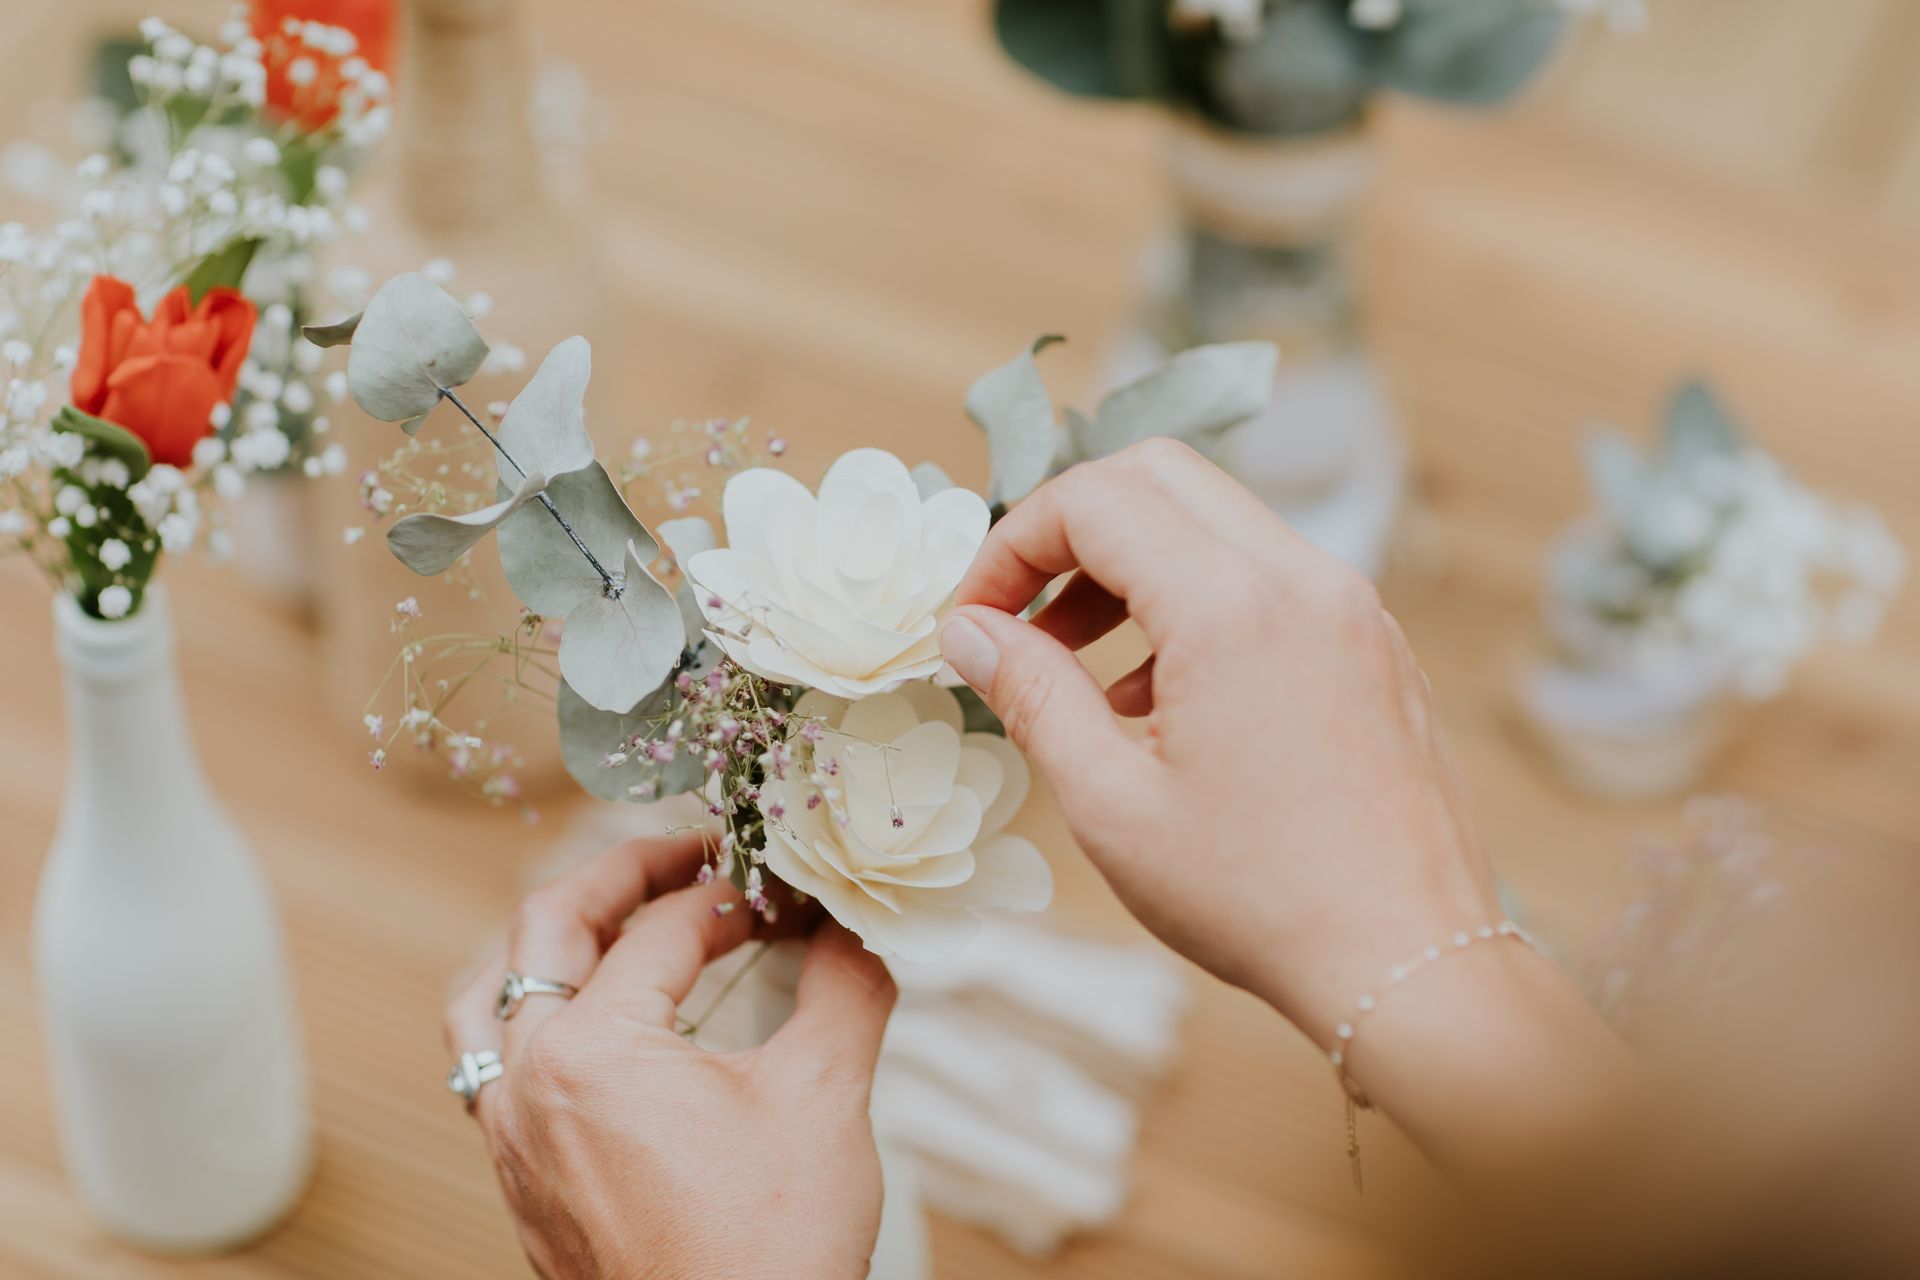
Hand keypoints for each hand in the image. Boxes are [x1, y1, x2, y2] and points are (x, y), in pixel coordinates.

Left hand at [443, 834, 895, 1279]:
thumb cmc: (768, 1251)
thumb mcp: (824, 1096)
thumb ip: (844, 986)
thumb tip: (859, 925)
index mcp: (591, 1052)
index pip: (663, 929)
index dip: (736, 893)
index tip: (786, 889)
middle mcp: (528, 1087)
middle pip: (546, 932)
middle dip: (622, 877)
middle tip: (690, 852)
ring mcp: (513, 1140)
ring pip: (490, 1002)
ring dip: (549, 946)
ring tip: (612, 922)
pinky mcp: (522, 1186)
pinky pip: (495, 1071)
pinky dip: (535, 1021)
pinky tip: (594, 1031)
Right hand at [939, 440, 1628, 1177]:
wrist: (1411, 962)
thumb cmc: (1258, 898)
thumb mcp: (1111, 804)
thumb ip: (1032, 695)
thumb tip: (968, 631)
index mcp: (1233, 606)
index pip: (1093, 499)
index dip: (1010, 546)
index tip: (973, 621)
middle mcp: (1303, 579)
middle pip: (1157, 477)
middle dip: (1069, 531)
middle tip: (1020, 619)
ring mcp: (1350, 607)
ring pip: (1215, 522)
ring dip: (1131, 567)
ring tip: (1077, 672)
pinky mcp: (1374, 644)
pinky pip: (1268, 577)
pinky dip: (1196, 602)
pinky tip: (1159, 703)